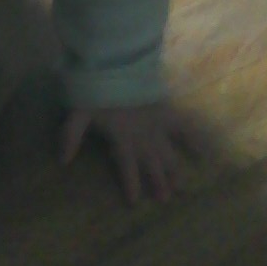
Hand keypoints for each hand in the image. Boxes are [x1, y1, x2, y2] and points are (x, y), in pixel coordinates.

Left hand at [60, 101, 201, 205]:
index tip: (134, 203)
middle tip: (164, 200)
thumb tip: (62, 162)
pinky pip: (184, 127)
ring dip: (174, 170)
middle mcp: (144, 136)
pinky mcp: (167, 111)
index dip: (130, 184)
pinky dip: (195, 140)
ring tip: (181, 187)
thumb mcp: (79, 110)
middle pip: (152, 164)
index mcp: (123, 138)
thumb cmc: (97, 87)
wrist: (116, 62)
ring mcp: (158, 125)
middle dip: (157, 183)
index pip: (127, 167)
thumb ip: (71, 135)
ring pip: (168, 153)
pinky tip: (204, 154)